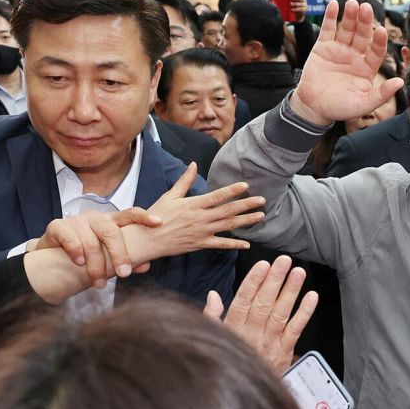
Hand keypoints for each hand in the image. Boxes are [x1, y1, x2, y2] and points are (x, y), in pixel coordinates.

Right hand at [34, 208, 162, 288]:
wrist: (52, 255)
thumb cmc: (87, 254)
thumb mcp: (107, 256)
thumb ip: (126, 258)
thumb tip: (145, 266)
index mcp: (111, 222)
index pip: (130, 214)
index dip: (144, 216)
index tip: (159, 222)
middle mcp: (95, 218)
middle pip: (111, 232)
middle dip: (119, 255)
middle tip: (124, 274)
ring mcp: (76, 221)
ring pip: (91, 241)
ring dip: (96, 265)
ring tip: (99, 283)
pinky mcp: (58, 226)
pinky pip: (69, 237)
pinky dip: (75, 251)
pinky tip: (78, 263)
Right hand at [137, 163, 265, 257]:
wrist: (147, 240)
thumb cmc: (157, 216)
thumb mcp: (170, 196)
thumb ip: (184, 181)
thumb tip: (193, 164)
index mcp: (194, 204)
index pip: (217, 196)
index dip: (232, 191)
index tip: (246, 185)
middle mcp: (200, 218)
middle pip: (228, 210)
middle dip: (247, 205)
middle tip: (262, 200)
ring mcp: (202, 232)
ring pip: (228, 226)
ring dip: (246, 221)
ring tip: (261, 216)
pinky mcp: (201, 244)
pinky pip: (221, 245)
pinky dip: (234, 244)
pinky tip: (247, 243)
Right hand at [204, 255, 318, 374]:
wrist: (243, 395)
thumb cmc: (230, 359)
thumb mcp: (214, 338)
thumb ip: (213, 316)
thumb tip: (213, 294)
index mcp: (234, 329)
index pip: (243, 301)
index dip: (253, 282)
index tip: (262, 264)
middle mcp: (252, 334)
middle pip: (264, 304)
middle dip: (274, 280)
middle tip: (284, 261)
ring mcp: (269, 343)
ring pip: (280, 313)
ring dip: (290, 291)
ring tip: (298, 272)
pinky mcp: (284, 352)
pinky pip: (295, 330)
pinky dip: (304, 313)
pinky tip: (311, 297)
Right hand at [290, 0, 403, 125]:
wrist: (313, 108)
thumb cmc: (339, 108)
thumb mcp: (363, 104)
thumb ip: (381, 94)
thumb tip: (401, 81)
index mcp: (367, 68)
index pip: (377, 50)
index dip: (379, 41)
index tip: (381, 31)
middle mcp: (355, 56)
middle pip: (363, 35)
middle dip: (365, 22)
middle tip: (367, 8)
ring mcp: (339, 50)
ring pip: (347, 29)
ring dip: (351, 16)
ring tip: (353, 3)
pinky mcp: (323, 47)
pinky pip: (328, 29)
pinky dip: (331, 17)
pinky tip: (334, 5)